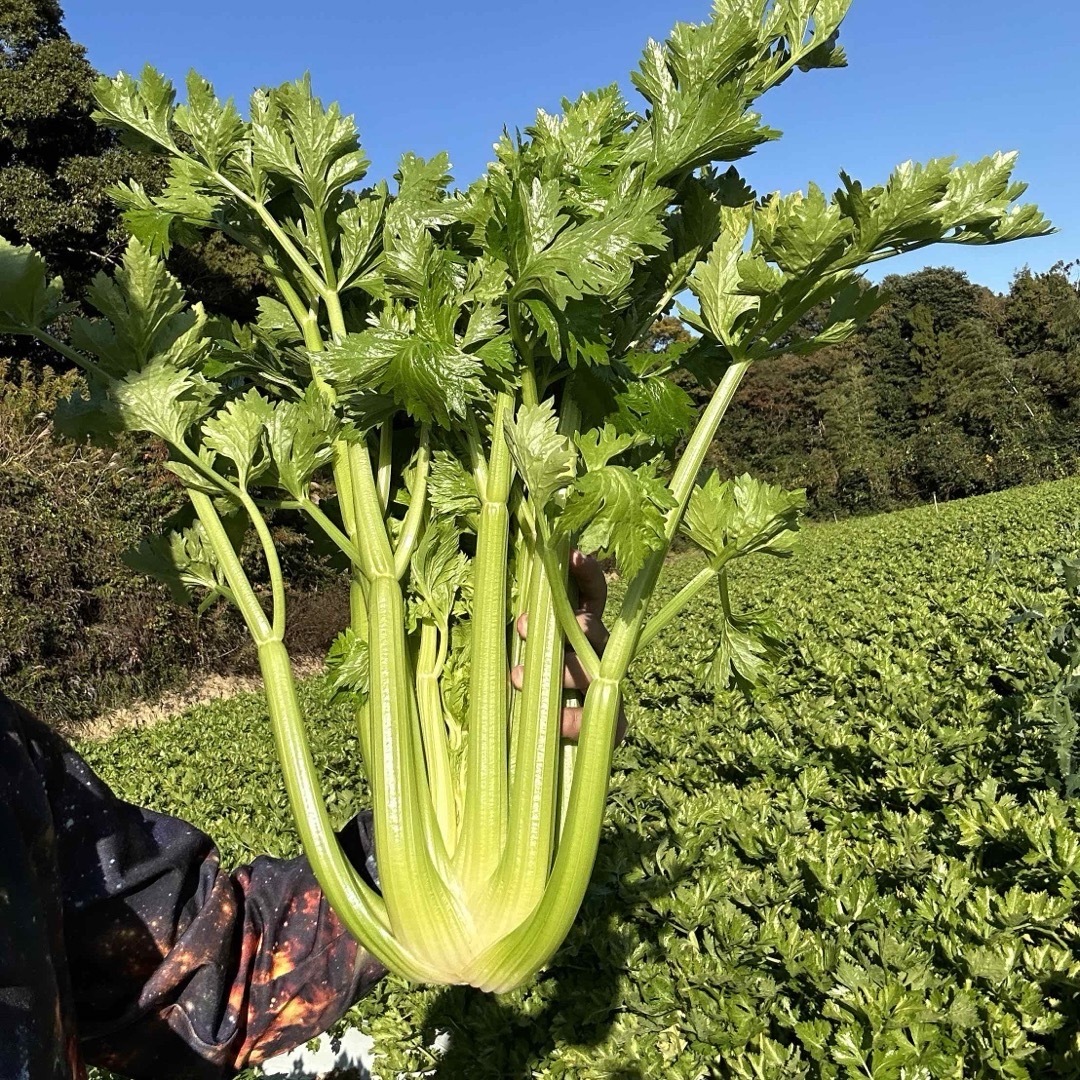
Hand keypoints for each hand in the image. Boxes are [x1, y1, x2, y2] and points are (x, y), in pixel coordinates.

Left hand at [511, 550, 627, 744]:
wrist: (547, 747)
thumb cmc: (530, 688)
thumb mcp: (527, 653)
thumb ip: (528, 632)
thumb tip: (513, 605)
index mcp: (583, 630)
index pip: (593, 594)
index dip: (587, 573)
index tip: (571, 554)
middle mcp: (600, 652)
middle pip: (593, 631)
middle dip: (566, 625)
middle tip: (526, 626)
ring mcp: (608, 686)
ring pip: (592, 671)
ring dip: (560, 671)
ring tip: (517, 677)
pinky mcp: (612, 722)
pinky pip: (599, 721)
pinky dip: (573, 722)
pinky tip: (555, 725)